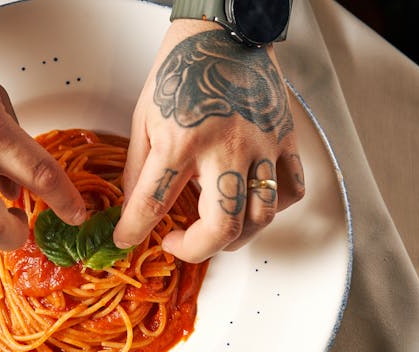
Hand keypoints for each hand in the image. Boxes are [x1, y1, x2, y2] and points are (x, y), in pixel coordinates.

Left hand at [114, 20, 304, 262]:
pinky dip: (273, 207)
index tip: (127, 239)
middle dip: (195, 250)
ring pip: (262, 217)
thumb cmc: (181, 71)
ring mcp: (262, 146)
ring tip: (213, 230)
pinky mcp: (285, 139)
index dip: (134, 231)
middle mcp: (226, 148)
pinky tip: (250, 202)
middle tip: (178, 243)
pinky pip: (291, 190)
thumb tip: (134, 209)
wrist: (222, 33)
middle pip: (221, 227)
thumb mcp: (144, 118)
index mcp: (181, 141)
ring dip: (235, 237)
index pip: (153, 204)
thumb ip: (139, 168)